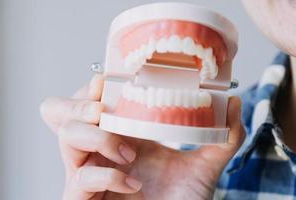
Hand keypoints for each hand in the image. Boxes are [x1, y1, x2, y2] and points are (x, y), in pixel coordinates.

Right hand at [40, 75, 244, 199]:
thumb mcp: (206, 167)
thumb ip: (224, 138)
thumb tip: (235, 104)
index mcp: (123, 133)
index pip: (94, 97)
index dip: (96, 83)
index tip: (119, 77)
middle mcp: (100, 149)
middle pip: (60, 109)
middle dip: (79, 101)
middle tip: (106, 107)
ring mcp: (88, 172)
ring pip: (65, 134)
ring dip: (97, 135)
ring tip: (129, 150)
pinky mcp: (81, 197)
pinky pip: (81, 176)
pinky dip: (109, 176)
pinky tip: (133, 185)